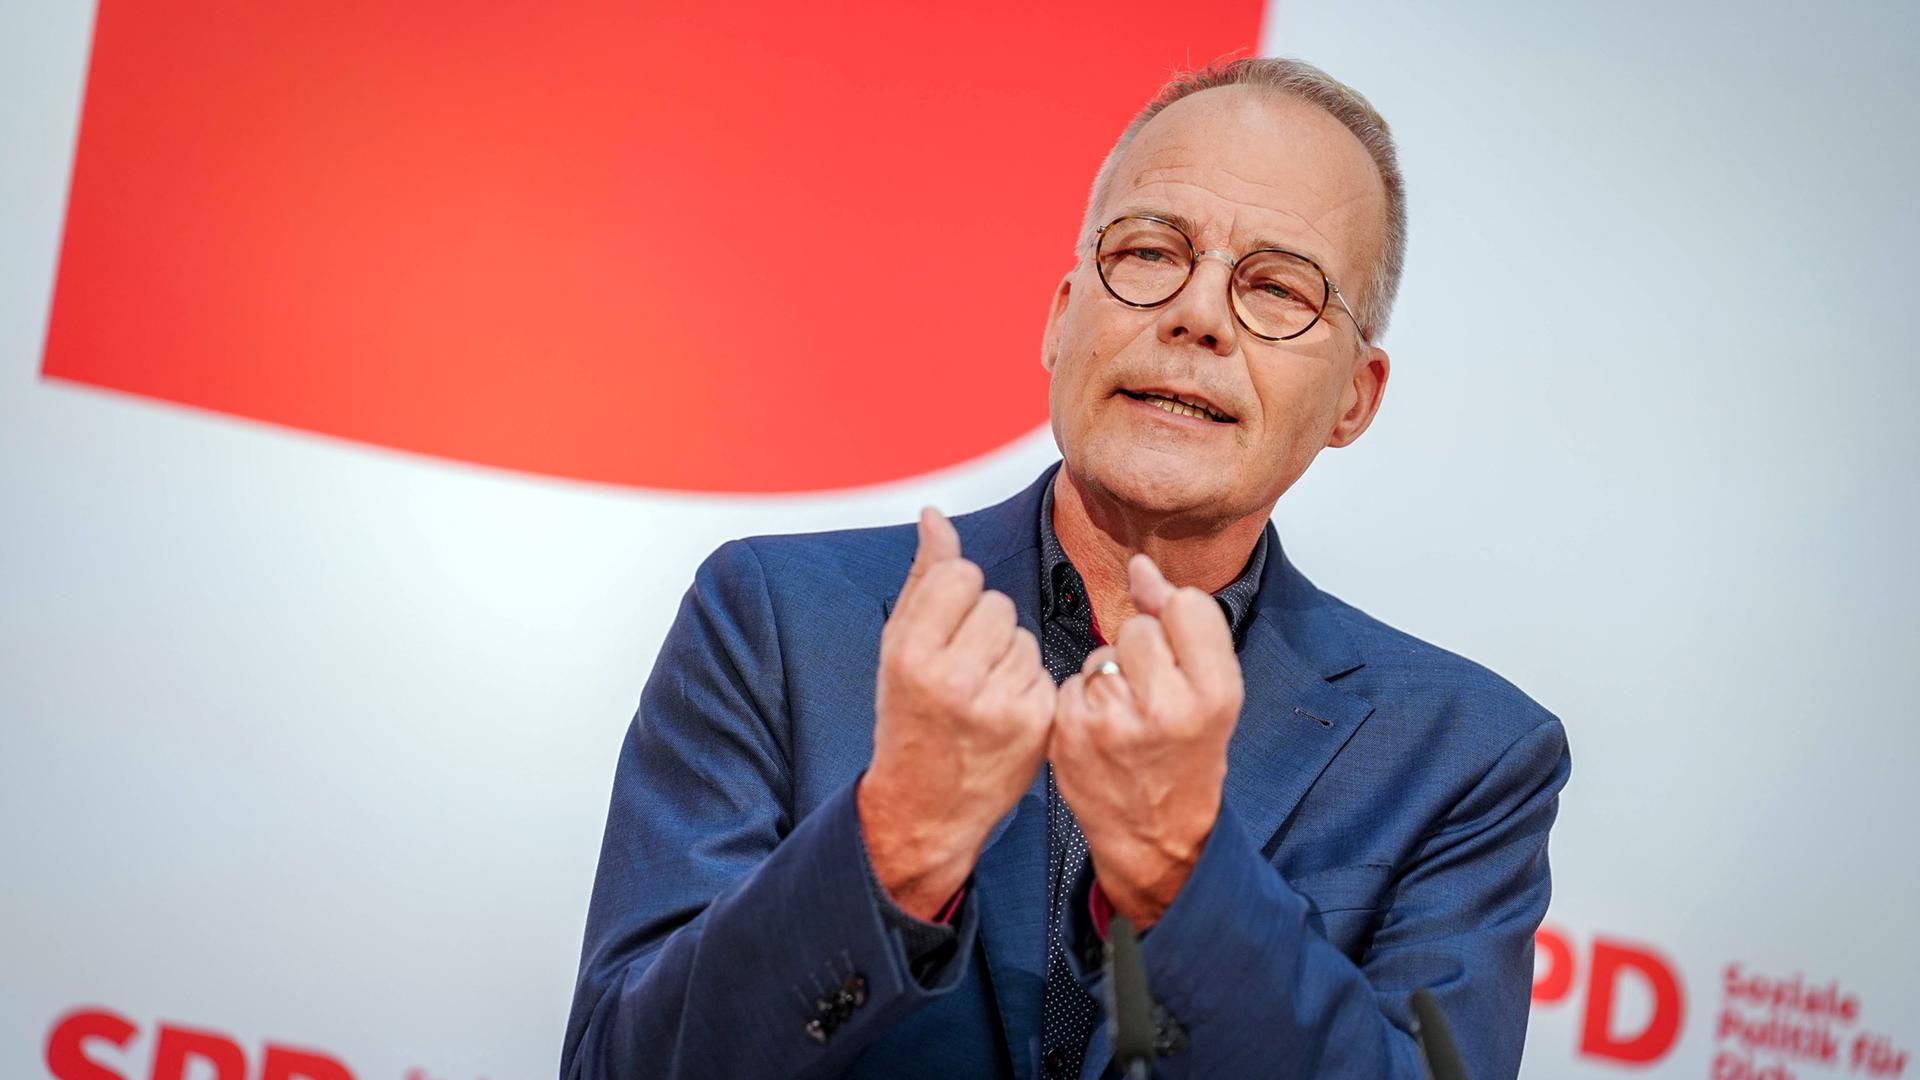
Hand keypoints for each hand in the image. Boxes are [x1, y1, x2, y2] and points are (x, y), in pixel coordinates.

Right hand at [859, 508, 1056, 918]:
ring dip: (1007, 656)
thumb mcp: (897, 648)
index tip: (943, 633)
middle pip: (997, 603)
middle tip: (962, 670)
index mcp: (913, 653)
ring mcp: (999, 703)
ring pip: (1023, 635)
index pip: (961, 576)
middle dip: (983, 628)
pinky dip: (1026, 684)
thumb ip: (922, 578)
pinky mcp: (1036, 722)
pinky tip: (1002, 712)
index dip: (955, 599)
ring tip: (980, 693)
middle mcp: (955, 677)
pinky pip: (1042, 670)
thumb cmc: (908, 720)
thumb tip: (934, 515)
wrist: (925, 805)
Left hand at [1051, 554, 1243, 928]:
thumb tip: (1140, 566)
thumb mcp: (1213, 692)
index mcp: (1215, 691)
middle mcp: (1166, 704)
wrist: (1156, 835)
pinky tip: (1102, 730)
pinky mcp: (1071, 731)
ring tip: (1128, 717)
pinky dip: (1084, 699)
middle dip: (1142, 652)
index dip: (1178, 625)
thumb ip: (1183, 623)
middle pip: (1137, 628)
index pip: (1186, 604)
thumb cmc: (1189, 758)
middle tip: (1154, 699)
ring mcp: (1113, 719)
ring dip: (1110, 674)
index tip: (1181, 658)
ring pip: (1100, 652)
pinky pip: (1072, 680)